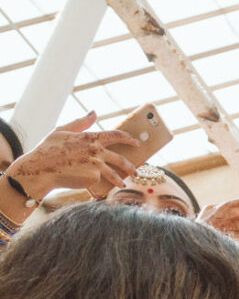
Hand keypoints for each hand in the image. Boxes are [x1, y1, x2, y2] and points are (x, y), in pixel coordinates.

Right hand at [4, 111, 139, 198]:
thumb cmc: (48, 149)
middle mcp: (96, 150)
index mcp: (89, 138)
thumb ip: (80, 123)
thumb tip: (94, 113)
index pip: (115, 135)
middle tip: (136, 171)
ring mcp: (96, 165)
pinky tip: (92, 185)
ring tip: (124, 184)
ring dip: (121, 179)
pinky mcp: (94, 177)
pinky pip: (99, 181)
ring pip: (115, 173)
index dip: (128, 138)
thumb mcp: (62, 131)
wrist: (41, 169)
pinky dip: (98, 183)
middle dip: (130, 166)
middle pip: (121, 159)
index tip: (136, 142)